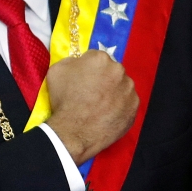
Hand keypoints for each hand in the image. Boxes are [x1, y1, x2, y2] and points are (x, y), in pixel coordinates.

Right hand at [46, 50, 138, 164]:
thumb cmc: (64, 100)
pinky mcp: (134, 107)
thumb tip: (80, 63)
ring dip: (113, 92)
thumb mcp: (57, 71)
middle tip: (92, 93)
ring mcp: (129, 90)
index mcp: (101, 59)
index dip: (87, 69)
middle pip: (111, 71)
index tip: (83, 79)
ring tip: (100, 106)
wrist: (74, 132)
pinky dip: (120, 107)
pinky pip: (127, 103)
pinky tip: (107, 114)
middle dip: (103, 78)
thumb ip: (72, 61)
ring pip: (121, 86)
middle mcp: (119, 70)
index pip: (96, 58)